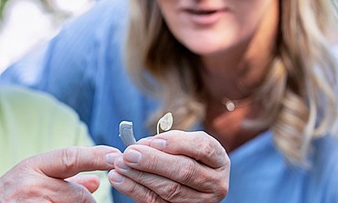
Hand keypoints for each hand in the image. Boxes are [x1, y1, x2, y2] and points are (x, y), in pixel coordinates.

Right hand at [0, 145, 118, 201]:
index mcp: (31, 167)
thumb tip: (97, 180)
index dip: (96, 155)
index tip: (117, 155)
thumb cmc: (3, 200)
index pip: (70, 157)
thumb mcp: (29, 182)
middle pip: (78, 194)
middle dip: (87, 202)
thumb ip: (64, 180)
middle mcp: (30, 185)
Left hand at [107, 130, 228, 202]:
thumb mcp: (185, 144)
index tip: (154, 140)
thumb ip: (168, 141)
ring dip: (140, 176)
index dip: (178, 143)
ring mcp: (201, 202)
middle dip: (154, 162)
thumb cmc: (186, 155)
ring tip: (119, 165)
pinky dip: (134, 190)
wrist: (193, 180)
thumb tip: (142, 145)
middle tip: (129, 153)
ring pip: (170, 190)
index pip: (203, 148)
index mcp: (219, 161)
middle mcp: (216, 184)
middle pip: (185, 171)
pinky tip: (119, 179)